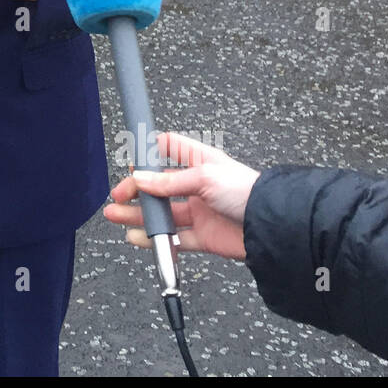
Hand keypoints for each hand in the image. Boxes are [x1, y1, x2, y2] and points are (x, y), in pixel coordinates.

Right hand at [102, 132, 260, 261]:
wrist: (271, 226)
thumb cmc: (248, 192)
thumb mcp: (204, 177)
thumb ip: (169, 182)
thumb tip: (140, 179)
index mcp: (200, 162)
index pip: (170, 148)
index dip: (150, 153)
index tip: (132, 161)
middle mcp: (198, 186)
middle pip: (159, 186)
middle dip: (136, 190)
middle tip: (118, 196)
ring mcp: (200, 212)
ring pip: (162, 214)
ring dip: (138, 215)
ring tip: (116, 215)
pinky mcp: (203, 236)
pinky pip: (174, 239)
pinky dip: (155, 240)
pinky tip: (139, 237)